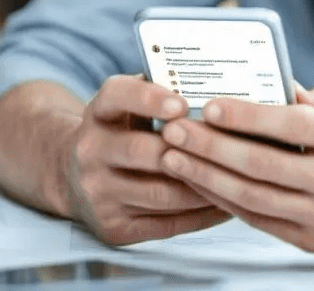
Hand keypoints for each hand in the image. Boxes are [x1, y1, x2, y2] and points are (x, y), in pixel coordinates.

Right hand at [63, 75, 229, 243]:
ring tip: (238, 177)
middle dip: (186, 149)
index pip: (117, 96)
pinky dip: (201, 216)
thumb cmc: (122, 132)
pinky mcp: (113, 226)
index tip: (182, 104)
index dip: (149, 99)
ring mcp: (98, 193)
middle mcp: (90, 151)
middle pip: (140, 150)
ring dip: (203, 187)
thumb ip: (160, 93)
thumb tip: (214, 86)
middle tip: (228, 146)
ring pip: (160, 193)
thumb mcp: (128, 106)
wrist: (75, 177)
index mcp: (99, 113)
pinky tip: (226, 204)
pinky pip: (165, 225)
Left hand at [157, 84, 313, 255]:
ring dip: (206, 176)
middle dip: (210, 145)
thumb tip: (281, 87)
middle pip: (261, 164)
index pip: (291, 126)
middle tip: (174, 128)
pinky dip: (224, 201)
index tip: (210, 105)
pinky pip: (259, 220)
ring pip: (252, 197)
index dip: (246, 116)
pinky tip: (201, 182)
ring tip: (173, 156)